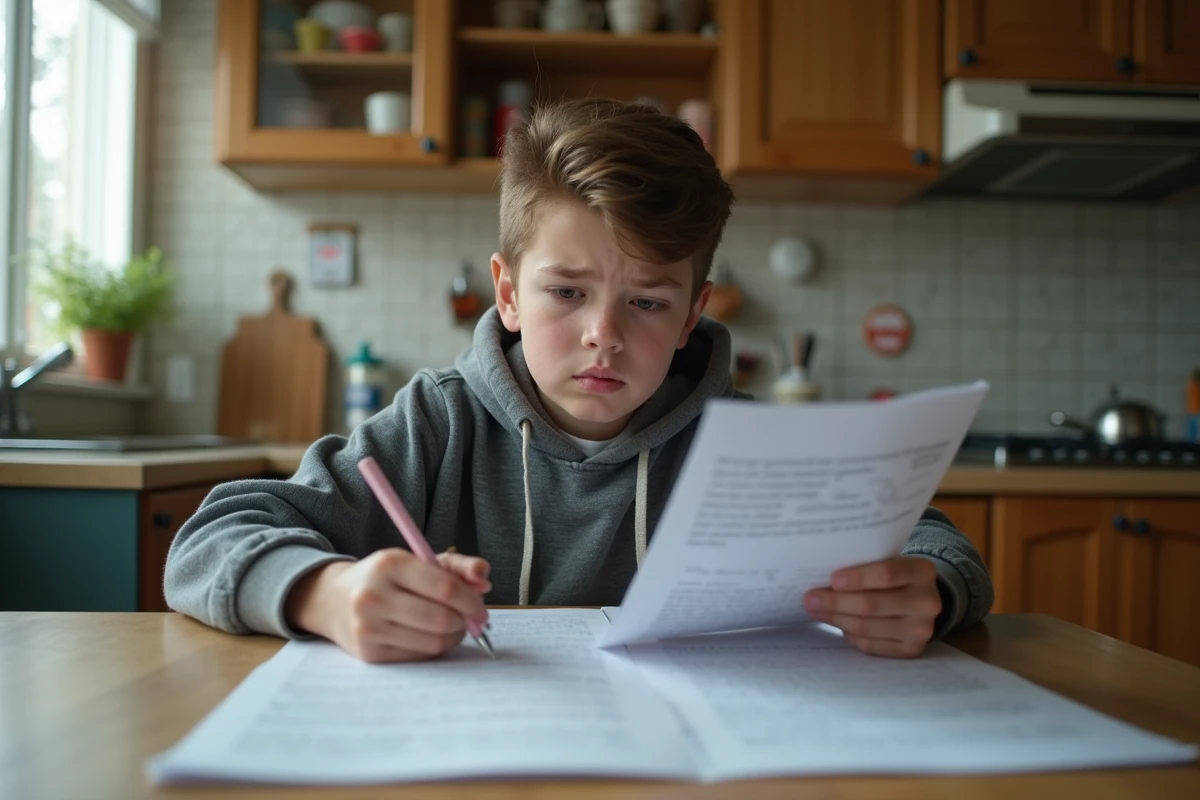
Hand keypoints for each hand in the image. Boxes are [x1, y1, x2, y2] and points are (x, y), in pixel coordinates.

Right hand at [285, 547, 491, 663]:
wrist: (333, 600)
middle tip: (469, 619)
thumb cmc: (385, 578)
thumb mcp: (417, 561)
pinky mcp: (369, 654)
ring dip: (453, 637)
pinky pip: (419, 657)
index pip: (445, 588)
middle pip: (442, 619)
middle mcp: (374, 596)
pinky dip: (433, 648)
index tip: (481, 607)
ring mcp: (368, 628)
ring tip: (451, 626)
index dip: (471, 600)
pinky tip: (429, 636)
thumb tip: (485, 579)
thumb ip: (457, 566)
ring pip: (433, 643)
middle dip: (465, 621)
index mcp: (389, 564)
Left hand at [803, 556, 940, 657]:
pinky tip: (839, 625)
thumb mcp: (889, 562)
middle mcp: (927, 602)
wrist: (922, 601)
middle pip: (871, 604)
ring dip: (836, 619)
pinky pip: (870, 645)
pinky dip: (850, 635)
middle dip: (835, 602)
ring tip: (816, 611)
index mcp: (922, 571)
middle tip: (810, 599)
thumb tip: (821, 579)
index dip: (857, 578)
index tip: (832, 580)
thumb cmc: (895, 577)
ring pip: (867, 627)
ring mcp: (921, 629)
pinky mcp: (911, 650)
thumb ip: (865, 567)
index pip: (886, 574)